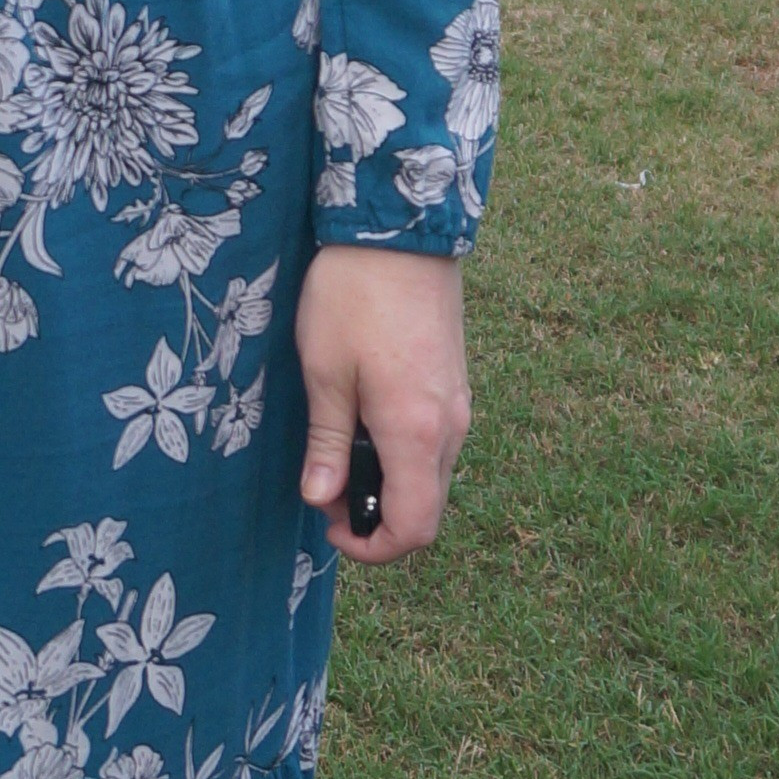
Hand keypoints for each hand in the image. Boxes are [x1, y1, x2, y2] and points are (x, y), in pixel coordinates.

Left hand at [294, 243, 471, 566]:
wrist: (401, 232)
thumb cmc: (353, 297)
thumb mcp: (324, 373)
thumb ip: (328, 443)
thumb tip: (320, 499)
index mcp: (417, 433)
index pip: (414, 528)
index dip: (372, 547)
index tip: (329, 526)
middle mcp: (450, 428)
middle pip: (426, 509)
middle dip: (376, 517)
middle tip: (324, 488)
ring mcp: (458, 405)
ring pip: (431, 476)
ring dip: (388, 484)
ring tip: (338, 451)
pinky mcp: (455, 384)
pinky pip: (434, 443)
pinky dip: (402, 455)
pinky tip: (364, 422)